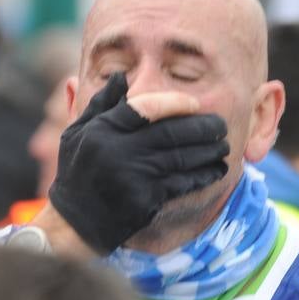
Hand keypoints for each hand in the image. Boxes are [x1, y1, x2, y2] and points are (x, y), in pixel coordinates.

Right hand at [49, 73, 228, 252]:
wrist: (74, 223)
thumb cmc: (77, 172)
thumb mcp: (77, 133)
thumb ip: (100, 104)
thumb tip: (121, 76)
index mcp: (103, 130)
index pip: (146, 108)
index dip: (175, 103)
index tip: (195, 103)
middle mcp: (118, 151)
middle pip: (172, 132)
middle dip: (202, 128)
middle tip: (221, 125)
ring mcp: (134, 177)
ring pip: (182, 158)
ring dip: (209, 152)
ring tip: (224, 147)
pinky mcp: (145, 199)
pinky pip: (182, 183)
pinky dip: (203, 176)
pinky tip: (216, 170)